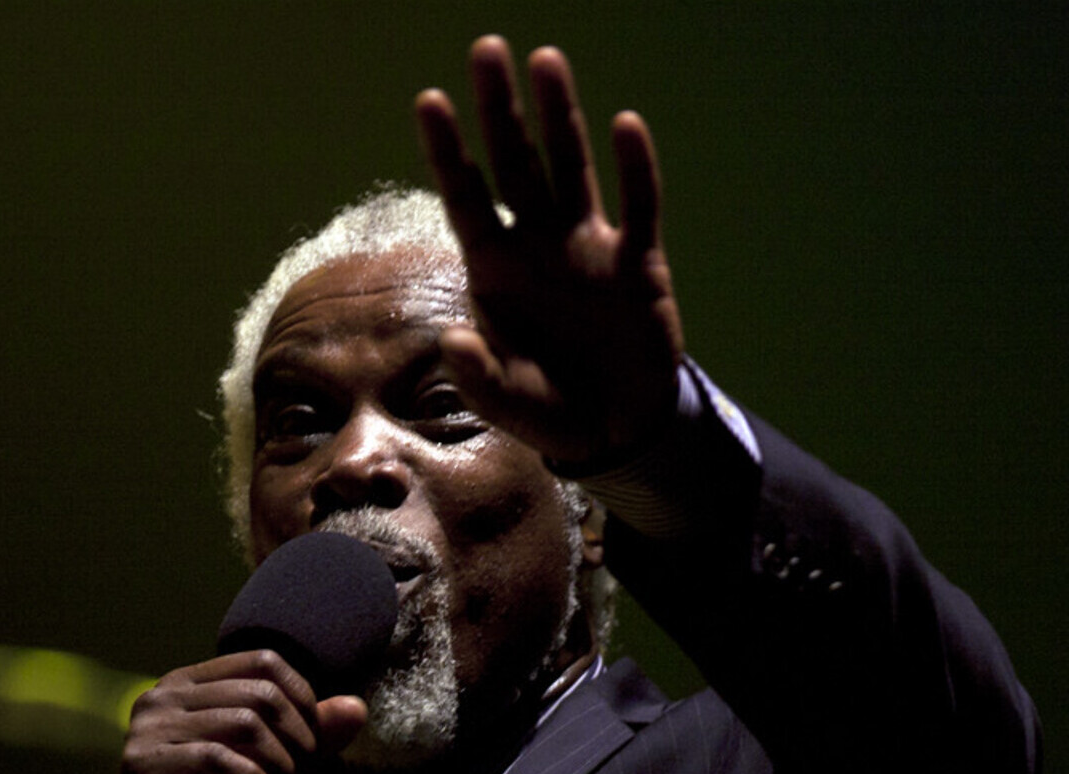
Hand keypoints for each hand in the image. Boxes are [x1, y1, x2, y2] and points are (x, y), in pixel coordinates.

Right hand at [119, 650, 367, 773]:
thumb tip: (358, 709)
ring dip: (280, 768)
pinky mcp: (140, 765)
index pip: (263, 661)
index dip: (304, 697)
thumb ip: (305, 733)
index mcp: (188, 682)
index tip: (316, 741)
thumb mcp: (265, 760)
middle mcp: (162, 694)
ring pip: (244, 724)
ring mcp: (146, 727)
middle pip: (260, 694)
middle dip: (298, 741)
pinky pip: (216, 760)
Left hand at [417, 36, 683, 463]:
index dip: (449, 150)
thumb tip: (453, 340)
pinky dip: (635, 168)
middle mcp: (537, 245)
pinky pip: (639, 206)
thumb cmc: (547, 410)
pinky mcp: (638, 263)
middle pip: (514, 162)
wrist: (614, 429)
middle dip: (500, 108)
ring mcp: (588, 248)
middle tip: (486, 49)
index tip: (430, 100)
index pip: (465, 197)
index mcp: (495, 270)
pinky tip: (625, 125)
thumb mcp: (506, 402)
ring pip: (570, 166)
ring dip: (559, 115)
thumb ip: (480, 375)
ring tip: (544, 58)